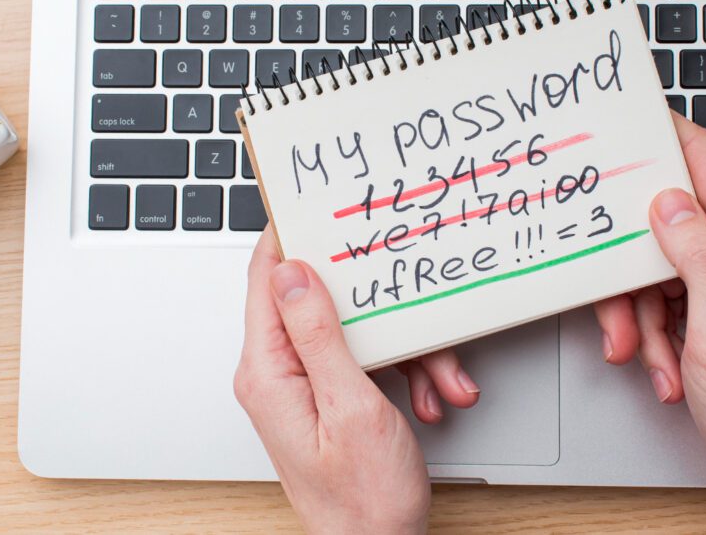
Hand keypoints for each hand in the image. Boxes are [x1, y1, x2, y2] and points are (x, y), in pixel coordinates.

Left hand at [235, 228, 439, 534]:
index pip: (266, 278)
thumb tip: (293, 272)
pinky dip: (402, 371)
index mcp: (268, 371)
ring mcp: (300, 384)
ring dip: (403, 349)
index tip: (319, 207)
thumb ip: (318, 334)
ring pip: (353, 332)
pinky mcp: (324, 396)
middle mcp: (275, 374)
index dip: (292, 236)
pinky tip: (429, 395)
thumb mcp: (351, 407)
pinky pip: (362, 360)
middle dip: (377, 307)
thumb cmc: (362, 499)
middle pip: (320, 302)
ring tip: (439, 380)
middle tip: (409, 301)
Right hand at [594, 113, 705, 532]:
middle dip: (630, 272)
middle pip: (666, 224)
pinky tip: (666, 366)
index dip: (663, 136)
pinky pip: (667, 295)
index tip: (623, 121)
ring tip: (652, 359)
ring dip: (641, 314)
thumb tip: (668, 202)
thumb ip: (697, 259)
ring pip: (657, 266)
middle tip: (622, 320)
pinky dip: (656, 331)